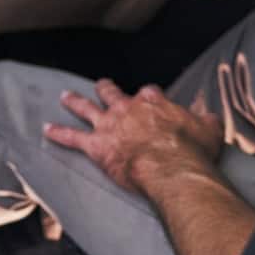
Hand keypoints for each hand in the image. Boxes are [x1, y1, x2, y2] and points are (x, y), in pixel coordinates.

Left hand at [42, 79, 224, 193]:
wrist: (172, 168)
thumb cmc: (192, 151)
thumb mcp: (208, 128)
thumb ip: (205, 117)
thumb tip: (206, 111)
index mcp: (153, 102)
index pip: (148, 93)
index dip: (148, 97)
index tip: (149, 98)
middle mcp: (127, 108)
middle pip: (111, 93)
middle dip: (105, 89)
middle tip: (101, 86)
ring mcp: (109, 125)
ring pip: (87, 108)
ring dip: (74, 102)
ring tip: (64, 96)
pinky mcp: (97, 145)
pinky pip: (72, 137)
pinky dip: (58, 133)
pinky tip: (46, 129)